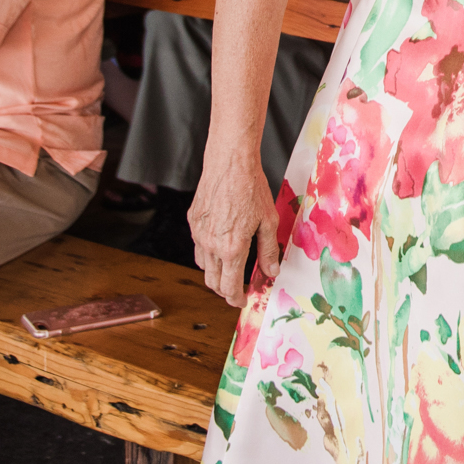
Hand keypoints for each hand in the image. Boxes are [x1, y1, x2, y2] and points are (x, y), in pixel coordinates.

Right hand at [189, 155, 280, 304]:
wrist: (230, 162)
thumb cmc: (251, 188)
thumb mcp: (268, 222)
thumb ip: (268, 251)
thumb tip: (271, 272)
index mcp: (231, 248)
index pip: (229, 287)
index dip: (236, 299)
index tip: (243, 300)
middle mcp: (211, 244)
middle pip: (212, 282)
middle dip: (225, 290)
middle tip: (237, 289)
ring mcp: (199, 233)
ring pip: (203, 266)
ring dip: (215, 273)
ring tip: (230, 269)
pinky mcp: (193, 221)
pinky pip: (198, 247)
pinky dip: (208, 254)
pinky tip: (220, 246)